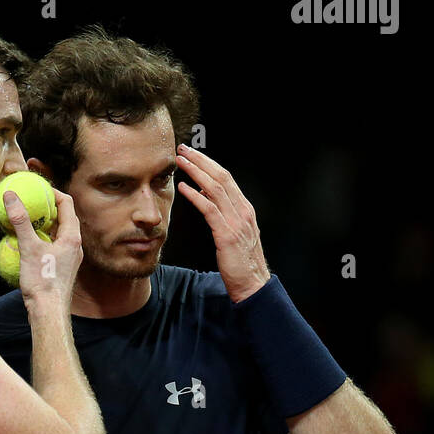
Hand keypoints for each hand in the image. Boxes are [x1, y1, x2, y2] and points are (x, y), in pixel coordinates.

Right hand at [5, 187, 82, 304]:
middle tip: (28, 201)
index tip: (36, 188)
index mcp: (72, 237)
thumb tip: (11, 195)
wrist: (48, 313)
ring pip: (55, 234)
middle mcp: (74, 246)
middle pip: (62, 218)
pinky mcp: (60, 269)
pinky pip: (49, 248)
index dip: (52, 191)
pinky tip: (18, 247)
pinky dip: (36, 242)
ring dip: (39, 226)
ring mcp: (68, 259)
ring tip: (21, 221)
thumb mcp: (29, 248)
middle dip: (45, 207)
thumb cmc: (43, 282)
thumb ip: (20, 221)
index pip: (67, 203)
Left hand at [175, 145, 270, 302]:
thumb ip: (225, 215)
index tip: (194, 154)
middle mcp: (242, 211)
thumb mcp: (235, 234)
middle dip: (201, 160)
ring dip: (196, 172)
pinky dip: (196, 196)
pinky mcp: (227, 235)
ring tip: (180, 162)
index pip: (226, 178)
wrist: (253, 285)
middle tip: (183, 149)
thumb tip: (207, 196)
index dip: (209, 164)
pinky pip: (210, 210)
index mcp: (245, 209)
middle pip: (221, 177)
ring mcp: (236, 222)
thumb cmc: (241, 264)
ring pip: (215, 188)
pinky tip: (184, 188)